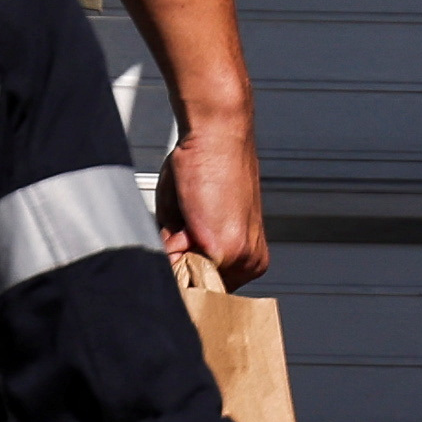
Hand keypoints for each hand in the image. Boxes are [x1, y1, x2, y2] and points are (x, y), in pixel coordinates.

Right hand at [160, 105, 270, 286]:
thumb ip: (185, 252)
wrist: (217, 137)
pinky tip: (187, 215)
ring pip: (188, 276)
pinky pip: (183, 265)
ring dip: (176, 252)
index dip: (184, 264)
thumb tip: (170, 274)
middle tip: (186, 222)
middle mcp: (250, 263)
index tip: (182, 242)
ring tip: (187, 215)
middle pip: (194, 284)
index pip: (205, 285)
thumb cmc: (205, 167)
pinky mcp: (227, 250)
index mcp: (248, 257)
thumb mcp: (192, 218)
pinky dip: (173, 244)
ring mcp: (242, 259)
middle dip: (179, 259)